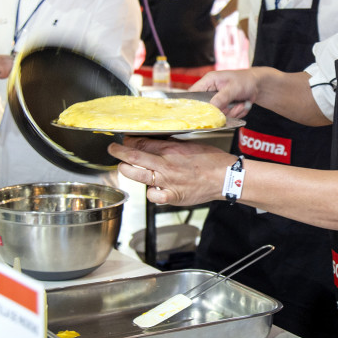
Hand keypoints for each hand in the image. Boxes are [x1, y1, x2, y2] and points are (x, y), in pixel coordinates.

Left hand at [108, 136, 233, 205]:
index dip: (129, 141)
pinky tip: (152, 188)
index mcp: (171, 149)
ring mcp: (167, 182)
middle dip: (119, 153)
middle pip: (134, 157)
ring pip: (138, 176)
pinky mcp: (172, 197)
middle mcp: (166, 165)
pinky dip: (150, 192)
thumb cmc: (211, 160)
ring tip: (123, 167)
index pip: (142, 143)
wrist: (225, 177)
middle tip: (112, 150)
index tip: (124, 140)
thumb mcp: (190, 144)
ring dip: (126, 170)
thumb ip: (170, 144)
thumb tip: (154, 142)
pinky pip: (152, 195)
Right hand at [190, 69, 257, 118]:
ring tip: (239, 103)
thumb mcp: (233, 87)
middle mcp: (211, 92)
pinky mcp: (224, 108)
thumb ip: (222, 97)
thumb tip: (212, 107)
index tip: (201, 112)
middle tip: (231, 105)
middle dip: (221, 110)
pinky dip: (236, 113)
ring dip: (232, 112)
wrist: (257, 85)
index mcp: (208, 82)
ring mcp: (218, 101)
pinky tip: (241, 105)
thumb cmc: (245, 80)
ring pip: (219, 115)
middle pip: (206, 109)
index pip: (193, 94)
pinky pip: (227, 117)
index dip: (192, 105)